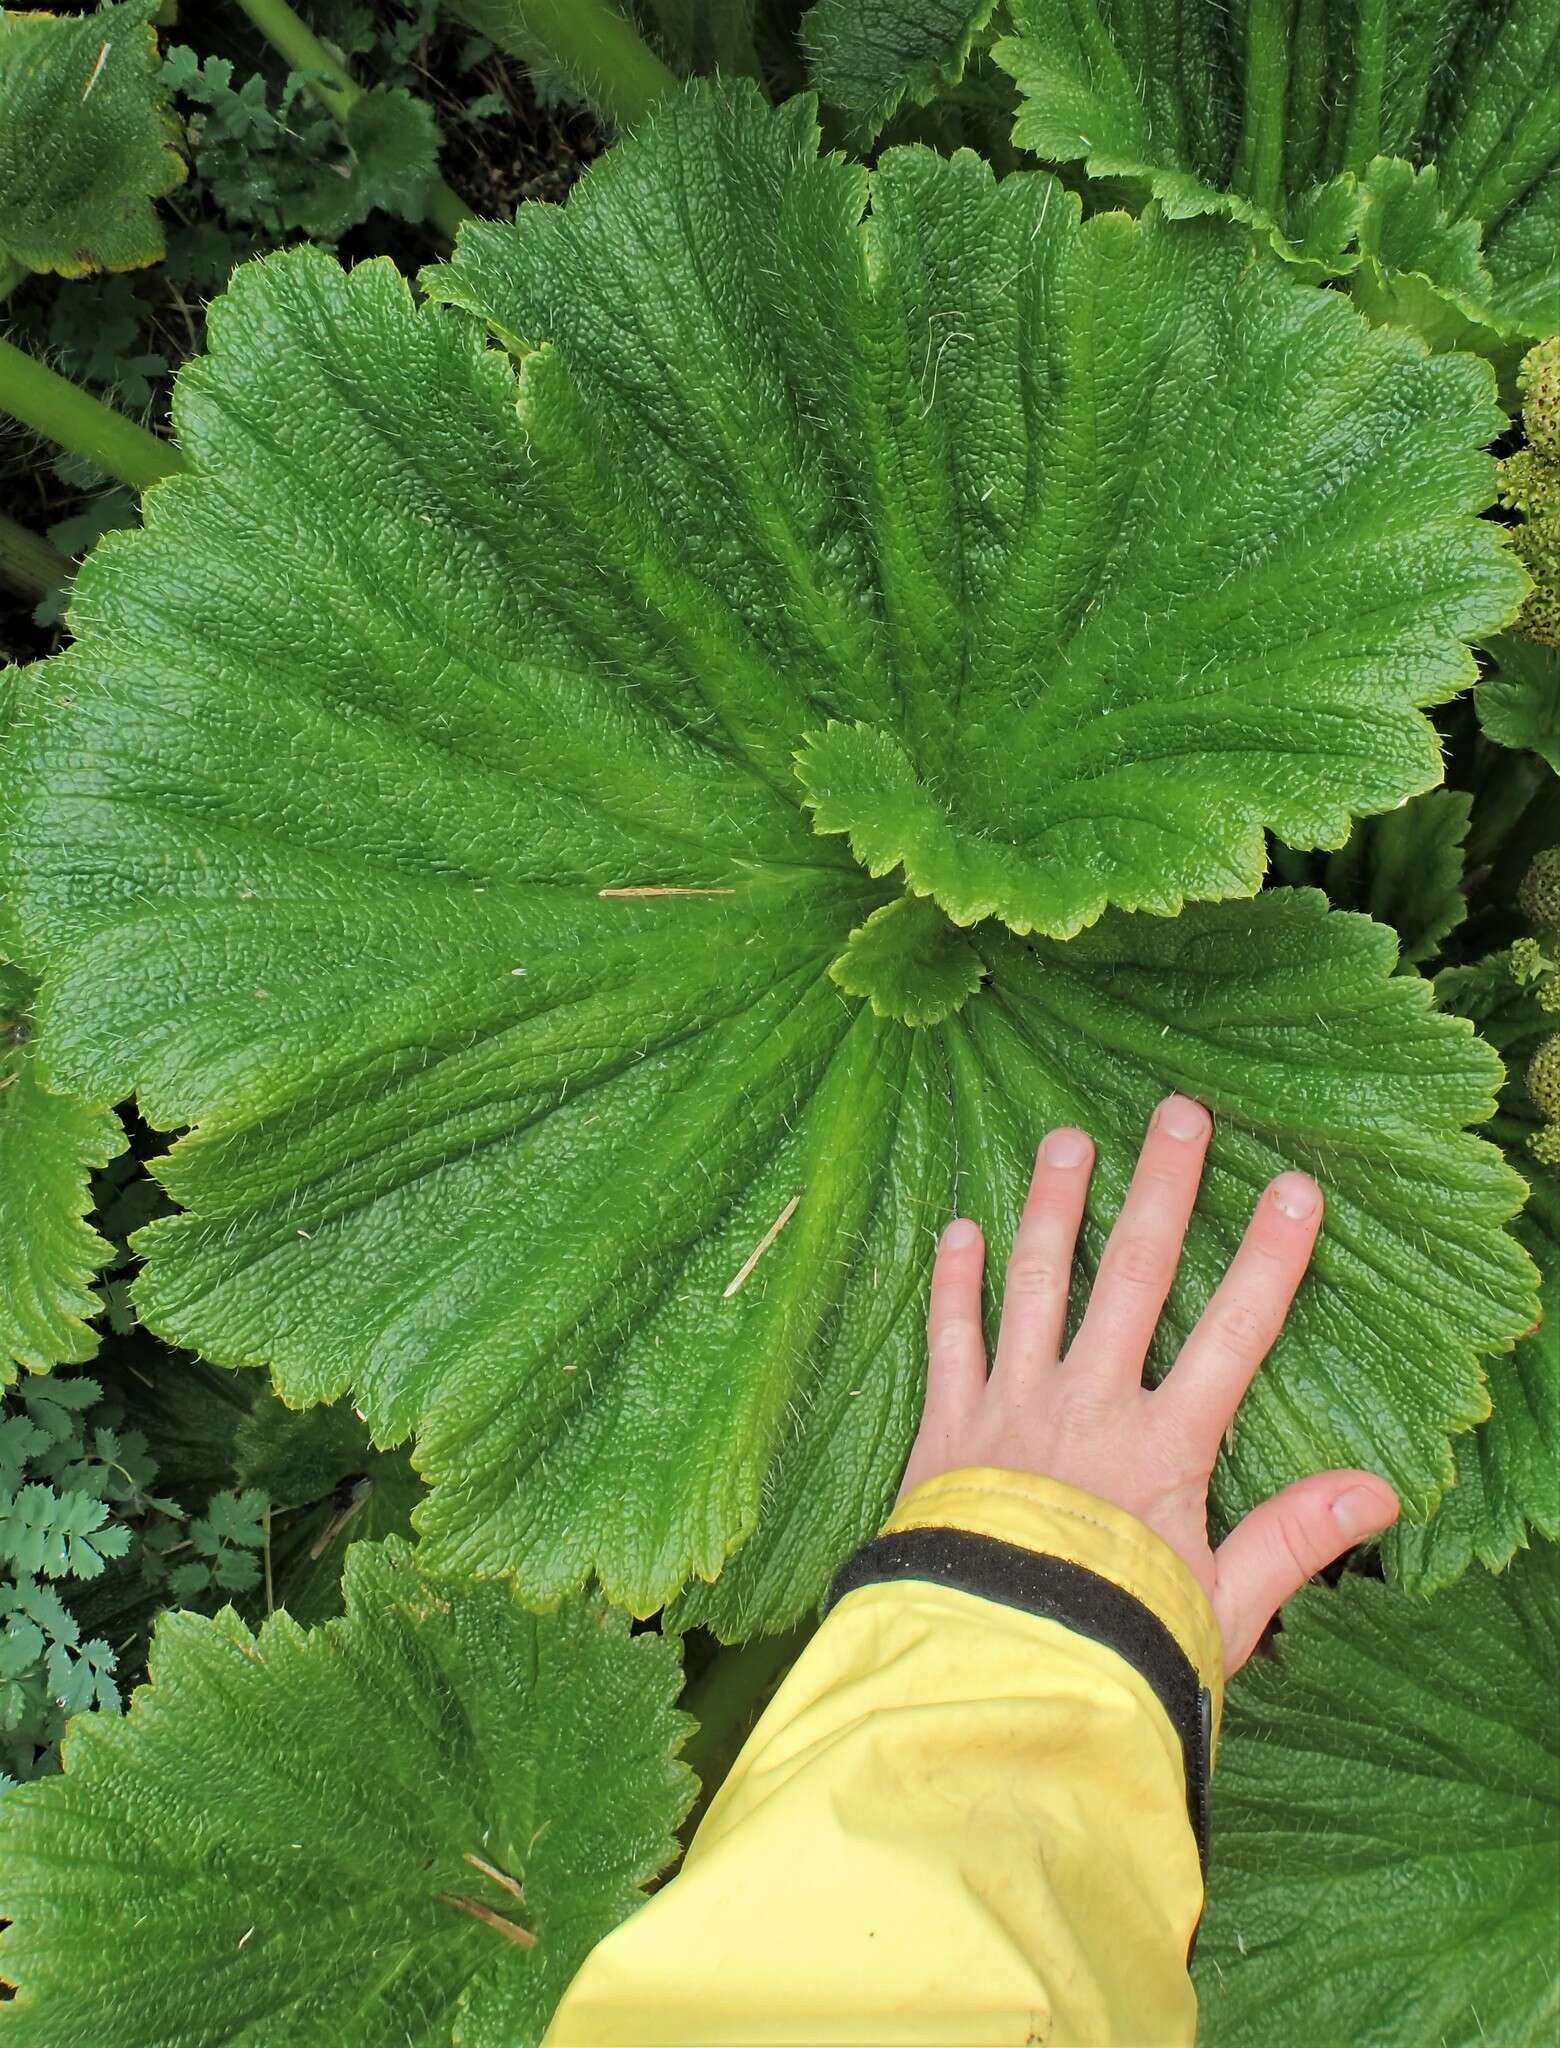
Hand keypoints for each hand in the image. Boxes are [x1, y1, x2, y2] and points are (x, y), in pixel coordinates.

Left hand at [898, 1094, 1398, 1673]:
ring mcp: (1013, 1407)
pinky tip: (957, 1230)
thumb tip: (1379, 1493)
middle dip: (1161, 1190)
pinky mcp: (948, 1427)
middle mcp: (1090, 1405)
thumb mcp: (1222, 1606)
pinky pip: (950, 1338)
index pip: (1235, 1332)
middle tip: (1177, 1114)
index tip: (1296, 1188)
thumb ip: (1292, 1539)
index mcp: (1165, 1445)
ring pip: (1035, 1284)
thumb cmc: (1113, 1644)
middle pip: (1133, 1276)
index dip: (1270, 1259)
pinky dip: (953, 1283)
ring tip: (1064, 1140)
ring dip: (1052, 1207)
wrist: (990, 1673)